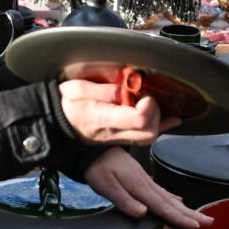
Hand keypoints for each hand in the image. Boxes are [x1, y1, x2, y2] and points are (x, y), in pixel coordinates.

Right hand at [57, 77, 177, 145]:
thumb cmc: (66, 105)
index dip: (148, 106)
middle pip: (149, 132)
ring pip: (150, 137)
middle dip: (155, 113)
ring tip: (153, 103)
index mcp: (103, 117)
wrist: (56, 124)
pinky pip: (146, 138)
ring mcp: (119, 138)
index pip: (137, 119)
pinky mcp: (122, 138)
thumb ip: (101, 90)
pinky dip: (162, 127)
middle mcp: (114, 131)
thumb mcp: (75, 90)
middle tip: (146, 97)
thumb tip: (122, 91)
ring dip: (159, 120)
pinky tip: (171, 118)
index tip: (144, 94)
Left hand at [83, 148, 206, 228]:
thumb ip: (124, 200)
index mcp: (140, 187)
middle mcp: (147, 184)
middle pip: (172, 203)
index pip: (163, 206)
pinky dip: (173, 198)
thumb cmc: (98, 167)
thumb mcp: (106, 186)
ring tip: (199, 216)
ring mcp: (145, 181)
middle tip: (209, 222)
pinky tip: (179, 200)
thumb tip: (143, 213)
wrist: (93, 149)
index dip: (179, 217)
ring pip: (169, 197)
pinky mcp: (141, 179)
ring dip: (185, 208)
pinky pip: (162, 191)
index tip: (195, 225)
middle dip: (190, 213)